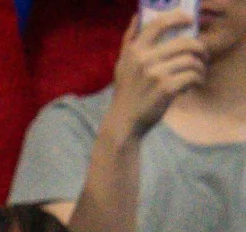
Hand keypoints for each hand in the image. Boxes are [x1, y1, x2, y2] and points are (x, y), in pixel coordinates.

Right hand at [109, 12, 207, 135]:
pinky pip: (192, 76)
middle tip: (202, 55)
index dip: (179, 18)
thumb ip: (129, 40)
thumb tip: (137, 17)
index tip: (189, 21)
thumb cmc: (126, 93)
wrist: (124, 121)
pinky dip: (197, 79)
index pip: (159, 24)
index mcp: (134, 51)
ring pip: (191, 60)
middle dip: (199, 48)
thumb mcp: (122, 64)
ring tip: (197, 73)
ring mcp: (156, 74)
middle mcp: (144, 60)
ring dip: (200, 67)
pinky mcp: (166, 88)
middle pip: (185, 42)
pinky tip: (192, 85)